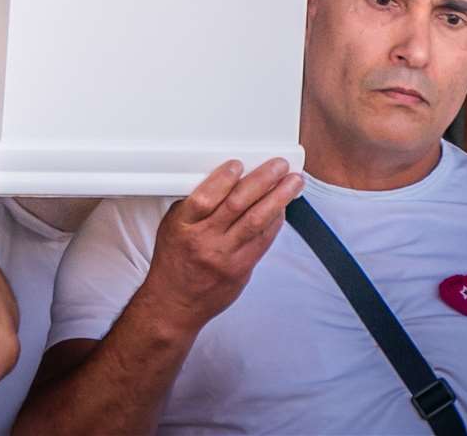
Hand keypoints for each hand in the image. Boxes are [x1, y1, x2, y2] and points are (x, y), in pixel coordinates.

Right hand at [136, 158, 303, 337]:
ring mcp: (225, 257)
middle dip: (262, 180)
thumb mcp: (172, 226)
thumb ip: (195, 205)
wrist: (175, 303)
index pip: (205, 197)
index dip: (224, 178)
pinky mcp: (242, 270)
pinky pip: (263, 241)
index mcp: (183, 226)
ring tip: (293, 183)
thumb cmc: (173, 262)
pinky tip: (283, 207)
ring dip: (279, 198)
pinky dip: (275, 221)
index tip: (239, 164)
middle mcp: (205, 241)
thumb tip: (225, 181)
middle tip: (278, 166)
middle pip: (237, 205)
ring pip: (256, 221)